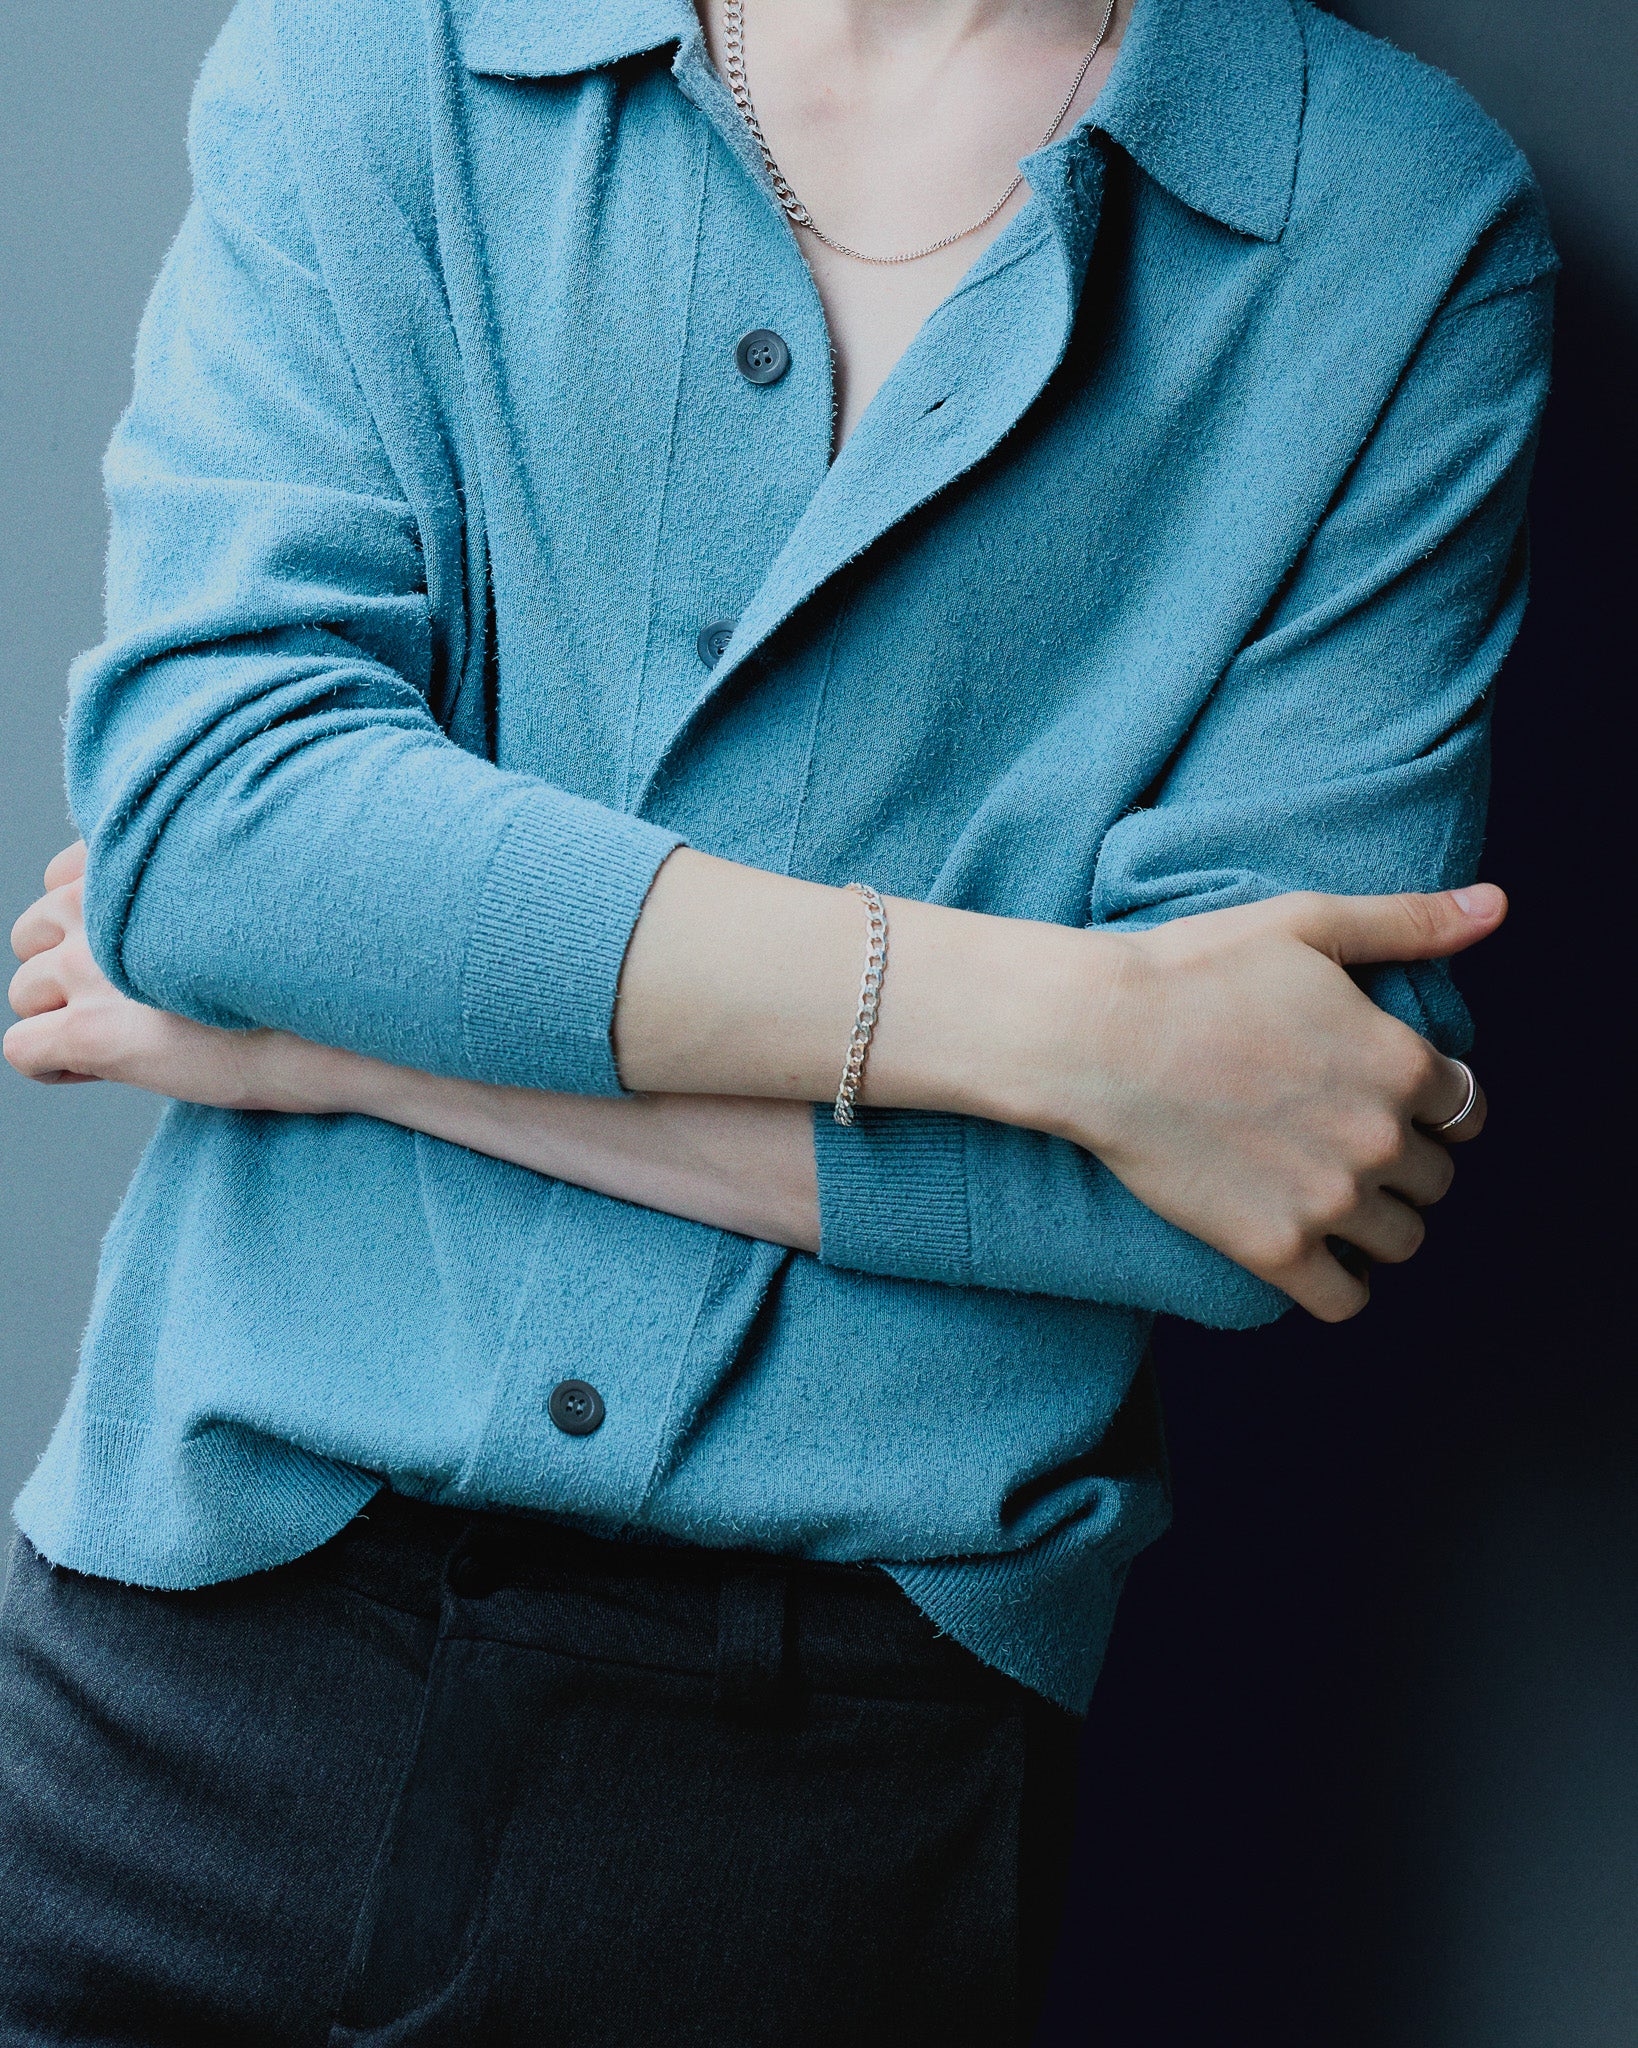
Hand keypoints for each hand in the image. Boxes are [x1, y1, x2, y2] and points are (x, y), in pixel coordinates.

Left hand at [6, 840, 325, 1110]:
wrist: (337, 1029)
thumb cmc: (308, 969)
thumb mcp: (243, 894)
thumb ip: (180, 888)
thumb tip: (156, 916)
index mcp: (139, 860)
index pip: (59, 879)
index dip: (92, 925)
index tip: (138, 954)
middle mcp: (102, 903)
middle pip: (30, 933)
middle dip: (66, 970)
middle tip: (131, 1002)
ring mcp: (90, 968)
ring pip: (24, 992)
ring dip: (62, 1017)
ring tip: (126, 1037)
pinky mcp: (90, 1033)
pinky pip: (22, 1049)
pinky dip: (53, 1064)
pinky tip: (101, 1069)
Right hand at [1037, 887, 1498, 1321]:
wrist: (1096, 1036)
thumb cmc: (1192, 970)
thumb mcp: (1307, 924)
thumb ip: (1409, 923)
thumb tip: (1496, 905)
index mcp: (1399, 1061)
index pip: (1465, 1110)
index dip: (1431, 1106)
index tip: (1386, 1101)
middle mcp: (1380, 1138)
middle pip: (1437, 1181)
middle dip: (1402, 1165)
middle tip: (1344, 1146)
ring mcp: (1330, 1199)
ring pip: (1403, 1241)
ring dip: (1377, 1225)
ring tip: (1329, 1200)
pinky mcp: (1274, 1247)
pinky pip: (1346, 1300)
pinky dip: (1340, 1287)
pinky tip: (1313, 1257)